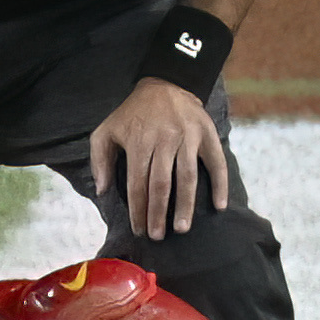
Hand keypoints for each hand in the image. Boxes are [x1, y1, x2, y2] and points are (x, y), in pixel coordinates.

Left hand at [90, 76, 228, 239]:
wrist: (164, 83)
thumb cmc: (133, 113)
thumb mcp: (107, 129)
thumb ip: (99, 159)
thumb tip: (101, 191)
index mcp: (139, 141)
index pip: (137, 183)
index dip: (137, 209)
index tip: (138, 229)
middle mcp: (164, 139)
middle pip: (161, 183)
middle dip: (158, 213)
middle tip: (157, 236)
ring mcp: (188, 136)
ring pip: (187, 177)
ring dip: (185, 205)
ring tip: (182, 228)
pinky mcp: (207, 133)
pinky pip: (216, 162)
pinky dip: (220, 184)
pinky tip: (219, 206)